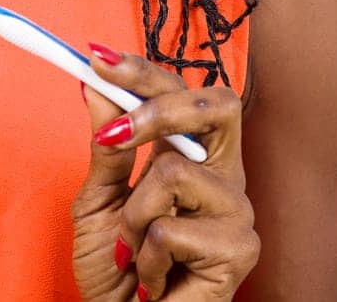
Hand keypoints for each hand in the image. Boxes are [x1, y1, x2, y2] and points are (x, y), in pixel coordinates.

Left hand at [70, 42, 259, 300]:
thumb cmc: (118, 270)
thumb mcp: (98, 200)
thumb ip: (106, 145)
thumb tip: (97, 84)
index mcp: (192, 153)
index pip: (181, 91)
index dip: (143, 70)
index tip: (95, 57)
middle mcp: (222, 174)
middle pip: (216, 104)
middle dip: (158, 109)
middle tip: (115, 136)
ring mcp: (236, 209)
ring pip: (173, 172)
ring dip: (133, 217)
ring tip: (133, 251)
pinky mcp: (240, 249)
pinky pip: (171, 229)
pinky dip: (145, 257)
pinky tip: (154, 280)